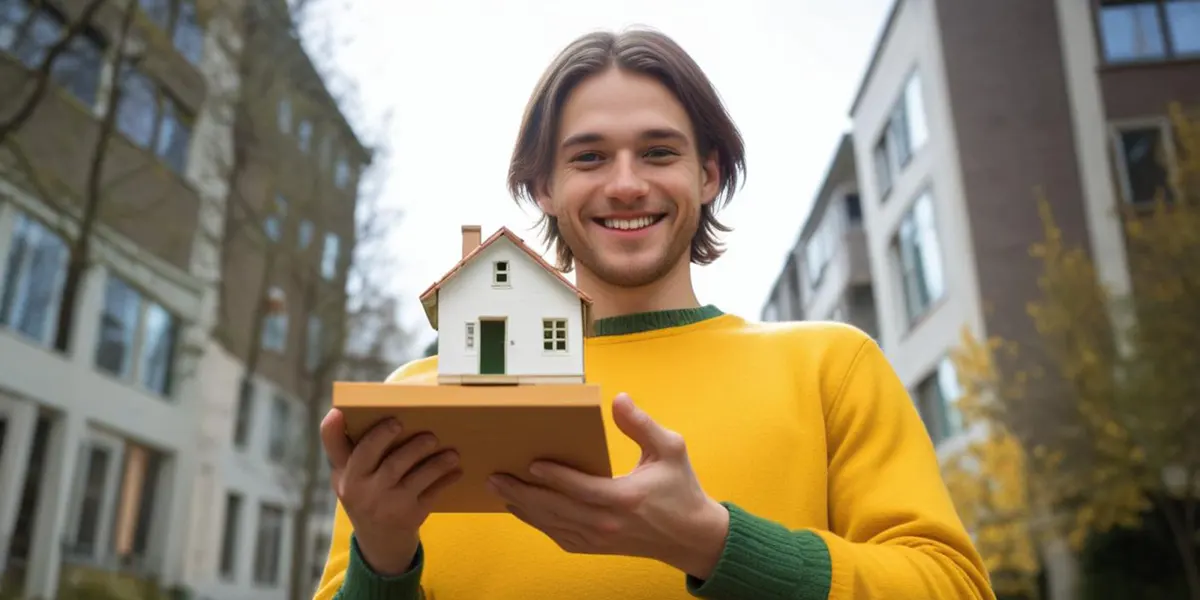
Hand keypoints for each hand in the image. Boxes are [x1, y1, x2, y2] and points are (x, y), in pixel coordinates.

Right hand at [321, 409, 462, 575]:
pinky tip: (456, 470)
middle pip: (392, 466)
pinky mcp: (410, 517)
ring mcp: (388, 506)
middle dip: (413, 449)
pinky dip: (446, 481)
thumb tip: (337, 411)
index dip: (375, 437)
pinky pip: (432, 495)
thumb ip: (339, 444)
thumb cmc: (361, 491)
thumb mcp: (344, 473)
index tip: (395, 420)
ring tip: (451, 452)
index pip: (356, 454)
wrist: (377, 539)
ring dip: (436, 464)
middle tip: (431, 435)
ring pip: (415, 480)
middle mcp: (365, 493)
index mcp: (348, 476)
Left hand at [487, 393, 728, 579]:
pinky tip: (522, 510)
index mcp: (624, 498)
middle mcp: (607, 523)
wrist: (692, 536)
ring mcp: (600, 538)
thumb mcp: (671, 449)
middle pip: (555, 509)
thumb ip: (642, 425)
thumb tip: (618, 399)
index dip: (554, 476)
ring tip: (500, 491)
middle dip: (522, 493)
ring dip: (523, 508)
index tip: (531, 463)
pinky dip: (538, 523)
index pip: (580, 488)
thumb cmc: (681, 489)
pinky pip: (559, 536)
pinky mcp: (596, 546)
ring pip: (552, 525)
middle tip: (496, 477)